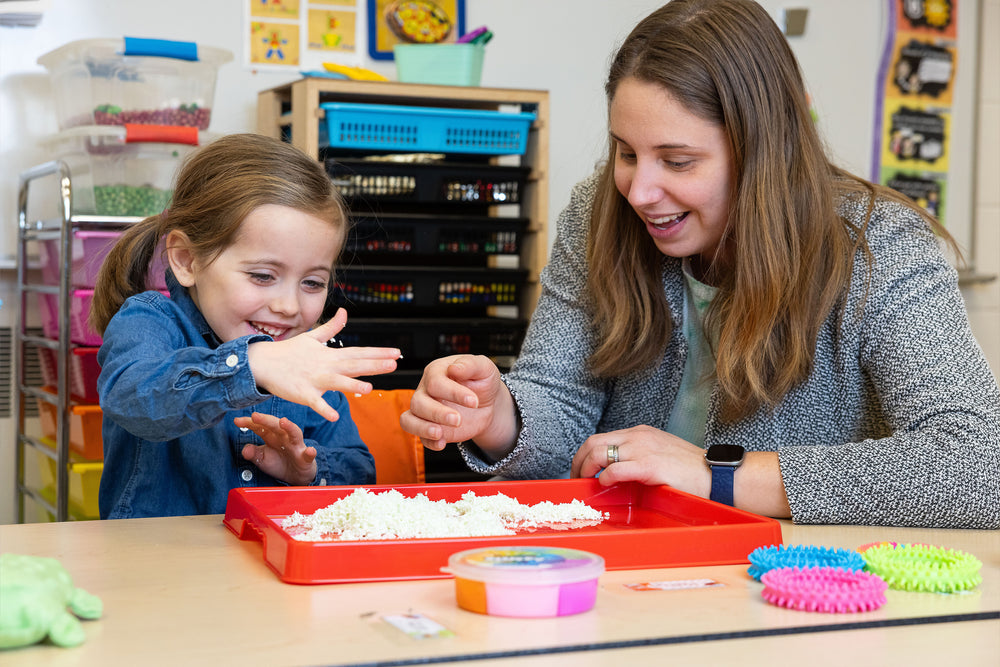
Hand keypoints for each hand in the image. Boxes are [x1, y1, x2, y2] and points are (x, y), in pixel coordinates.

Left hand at [236, 412, 316, 484]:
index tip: (237, 421)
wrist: (295, 476)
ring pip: (294, 433)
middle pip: (275, 426)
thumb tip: (244, 450)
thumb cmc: (278, 463)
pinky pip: (308, 454)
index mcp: (271, 437)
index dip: (249, 423)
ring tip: (283, 422)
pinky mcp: (305, 458)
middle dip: (265, 420)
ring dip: (290, 427)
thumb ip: (253, 453)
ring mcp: (296, 446)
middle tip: (255, 415)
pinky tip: (310, 451)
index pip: (259, 427)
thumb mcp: (262, 459)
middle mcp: (284, 438)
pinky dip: (310, 453)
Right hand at [247, 308, 400, 420]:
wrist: (262, 362)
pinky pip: (314, 403)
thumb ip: (332, 328)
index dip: (378, 353)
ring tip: (369, 388)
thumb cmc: (289, 352)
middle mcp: (325, 366)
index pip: (358, 353)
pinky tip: (334, 417)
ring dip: (351, 385)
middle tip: (394, 364)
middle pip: (353, 365)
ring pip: (335, 383)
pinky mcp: (302, 393)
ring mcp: (314, 379)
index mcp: (330, 355)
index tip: (397, 353)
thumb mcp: (312, 338)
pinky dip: (323, 409)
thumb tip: (344, 312)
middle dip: (374, 364)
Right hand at [399, 354, 517, 455]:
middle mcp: (426, 390)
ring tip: (439, 433)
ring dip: (423, 428)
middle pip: (418, 402)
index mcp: (437, 372)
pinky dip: (428, 442)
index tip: (473, 401)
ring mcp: (425, 410)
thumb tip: (454, 368)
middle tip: (458, 420)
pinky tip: (442, 443)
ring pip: (409, 420)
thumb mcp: (484, 368)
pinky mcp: (429, 427)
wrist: (487, 403)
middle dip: (438, 413)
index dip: (453, 393)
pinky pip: (419, 436)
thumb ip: (470, 364)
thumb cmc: (481, 382)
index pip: (435, 382)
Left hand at [571, 425, 710, 496]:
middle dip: (578, 461)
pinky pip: (615, 469)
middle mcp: (638, 436)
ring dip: (585, 469)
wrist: (715, 475)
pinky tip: (604, 485)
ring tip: (585, 483)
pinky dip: (604, 477)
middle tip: (575, 478)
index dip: (585, 454)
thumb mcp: (659, 454)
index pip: (601, 438)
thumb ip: (638, 457)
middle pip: (593, 442)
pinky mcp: (649, 466)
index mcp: (640, 433)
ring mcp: (643, 449)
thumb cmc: (691, 470)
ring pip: (599, 452)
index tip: (581, 470)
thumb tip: (614, 472)